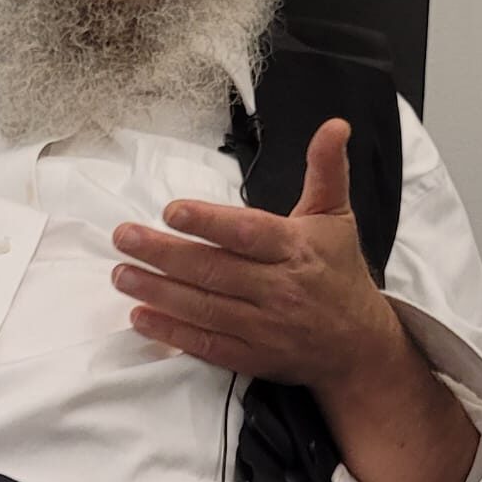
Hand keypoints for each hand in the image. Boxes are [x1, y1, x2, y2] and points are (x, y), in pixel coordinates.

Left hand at [110, 117, 407, 392]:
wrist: (360, 345)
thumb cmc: (339, 272)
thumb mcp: (336, 216)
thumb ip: (326, 170)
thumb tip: (335, 125)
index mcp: (296, 248)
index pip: (247, 233)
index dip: (208, 222)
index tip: (171, 211)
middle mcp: (279, 288)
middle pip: (214, 270)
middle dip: (164, 253)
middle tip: (124, 237)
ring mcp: (264, 326)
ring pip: (204, 307)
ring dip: (158, 291)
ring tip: (121, 274)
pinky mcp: (252, 356)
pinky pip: (207, 344)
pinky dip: (172, 333)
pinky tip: (140, 318)